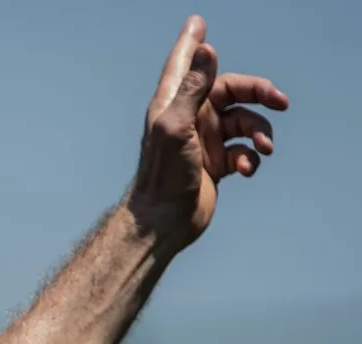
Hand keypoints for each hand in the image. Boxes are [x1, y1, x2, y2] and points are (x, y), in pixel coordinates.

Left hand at [129, 15, 288, 246]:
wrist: (164, 220)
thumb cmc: (163, 173)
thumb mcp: (176, 125)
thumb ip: (193, 87)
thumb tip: (208, 47)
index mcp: (174, 104)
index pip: (185, 65)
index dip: (193, 44)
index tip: (198, 23)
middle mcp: (190, 118)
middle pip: (232, 91)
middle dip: (259, 94)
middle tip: (280, 102)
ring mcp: (204, 141)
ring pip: (245, 123)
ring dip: (260, 133)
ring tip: (263, 149)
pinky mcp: (217, 164)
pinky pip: (245, 152)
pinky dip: (251, 158)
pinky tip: (245, 170)